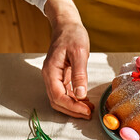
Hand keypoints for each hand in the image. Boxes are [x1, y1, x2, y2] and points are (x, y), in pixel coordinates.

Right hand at [42, 0, 93, 118]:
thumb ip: (80, 74)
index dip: (72, 107)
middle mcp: (50, 77)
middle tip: (89, 114)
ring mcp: (55, 77)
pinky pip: (66, 93)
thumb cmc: (72, 35)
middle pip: (57, 101)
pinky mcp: (61, 77)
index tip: (86, 111)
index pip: (58, 96)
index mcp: (51, 71)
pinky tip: (86, 102)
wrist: (67, 25)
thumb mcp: (79, 53)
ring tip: (89, 110)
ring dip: (74, 107)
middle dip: (73, 110)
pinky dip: (75, 100)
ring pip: (61, 99)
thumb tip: (81, 94)